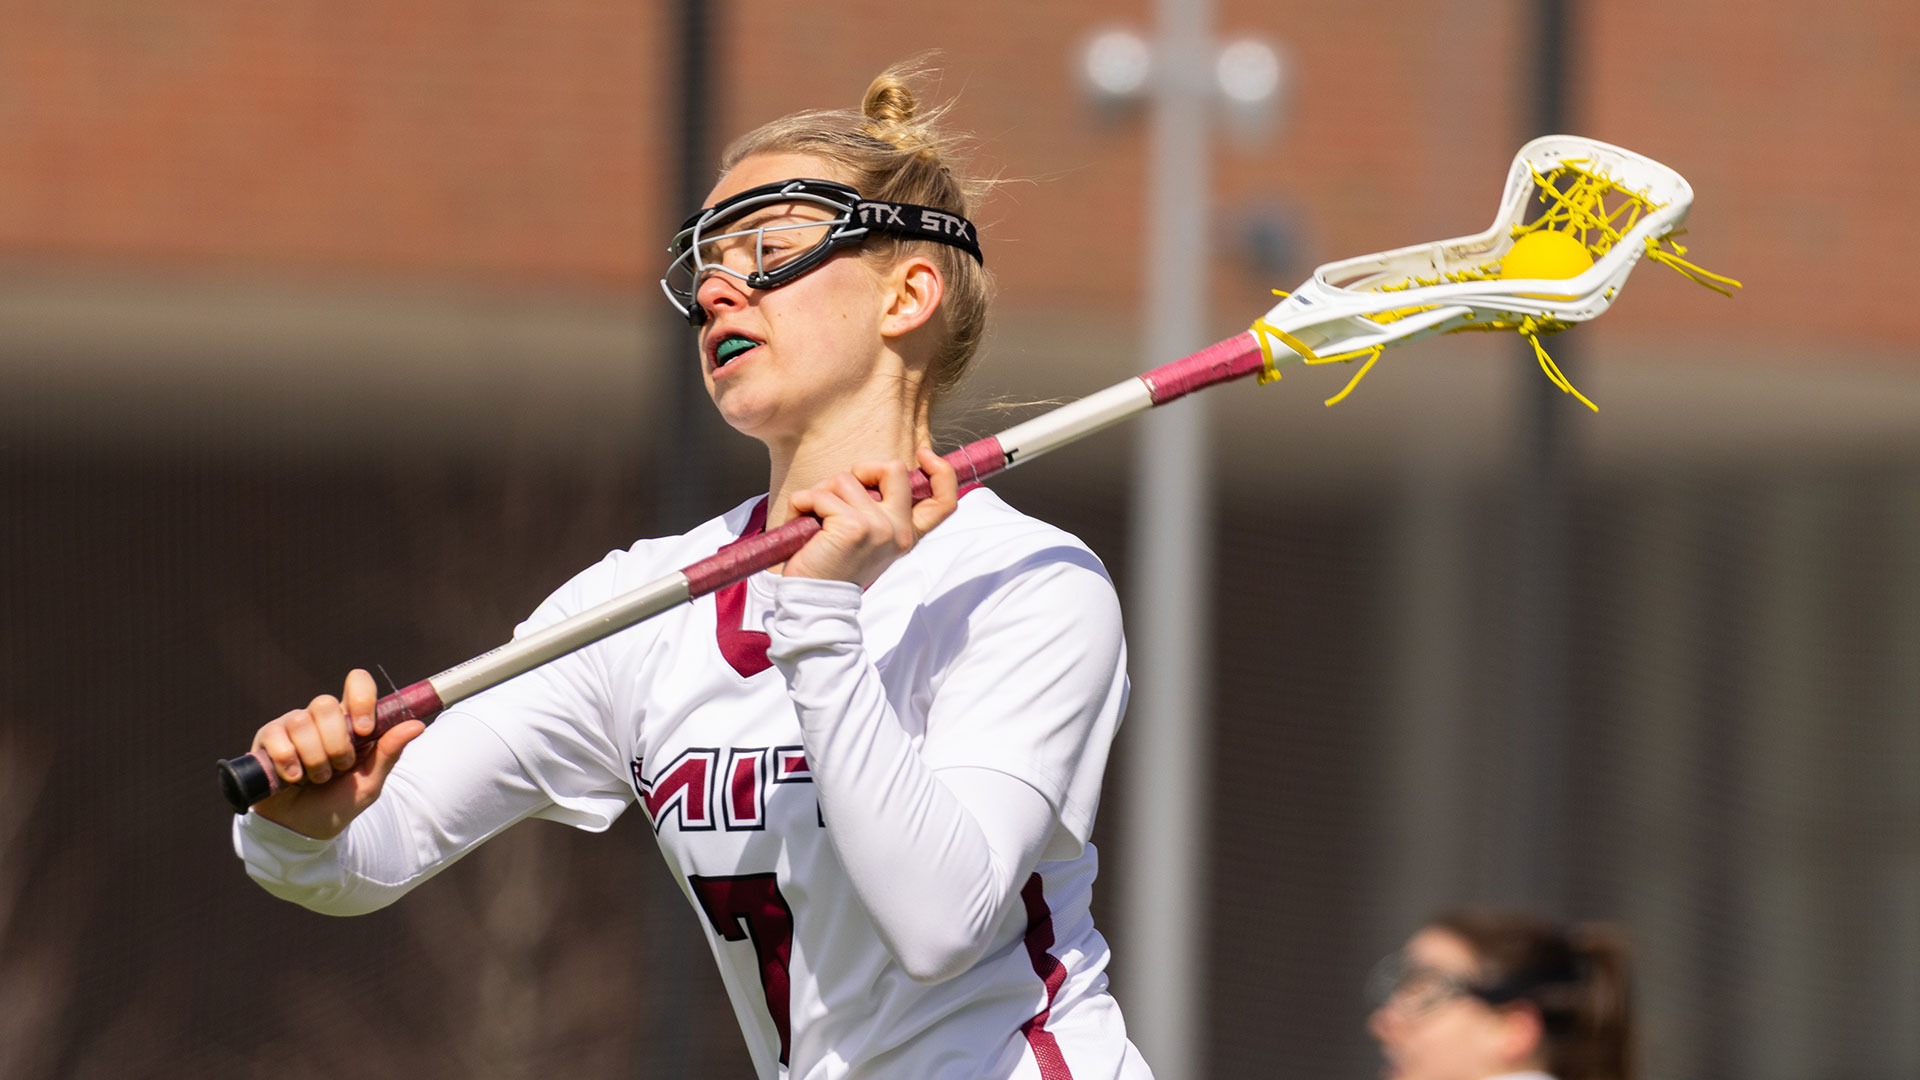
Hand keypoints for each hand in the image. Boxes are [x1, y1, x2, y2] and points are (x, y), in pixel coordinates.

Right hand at [248, 668, 424, 839]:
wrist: (302, 830)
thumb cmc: (338, 802)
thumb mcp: (369, 782)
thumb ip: (389, 752)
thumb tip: (417, 725)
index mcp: (350, 721)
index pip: (357, 683)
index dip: (361, 699)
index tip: (365, 730)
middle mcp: (320, 718)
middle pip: (325, 704)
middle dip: (335, 743)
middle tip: (338, 768)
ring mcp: (292, 725)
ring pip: (301, 721)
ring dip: (313, 758)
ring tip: (315, 779)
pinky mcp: (267, 738)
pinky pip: (276, 736)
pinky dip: (288, 761)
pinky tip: (293, 778)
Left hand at [783, 447, 958, 587]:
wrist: (815, 599)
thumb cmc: (833, 563)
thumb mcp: (867, 536)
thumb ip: (878, 507)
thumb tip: (868, 473)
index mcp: (906, 533)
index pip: (944, 501)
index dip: (941, 471)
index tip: (924, 455)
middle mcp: (899, 530)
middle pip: (893, 468)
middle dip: (861, 470)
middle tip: (841, 494)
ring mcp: (880, 527)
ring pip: (845, 479)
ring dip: (820, 494)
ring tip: (814, 520)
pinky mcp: (854, 527)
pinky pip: (820, 495)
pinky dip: (802, 504)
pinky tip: (803, 526)